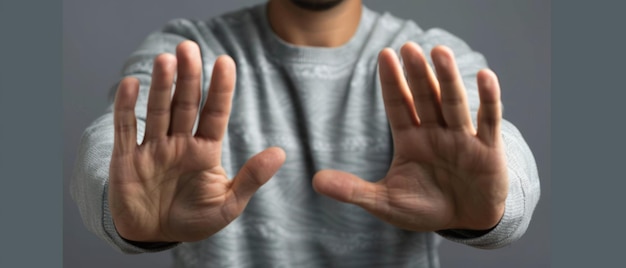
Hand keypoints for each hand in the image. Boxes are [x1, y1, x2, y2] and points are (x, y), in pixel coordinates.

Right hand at [109, 41, 285, 242]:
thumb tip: (281, 153)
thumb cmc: (194, 220)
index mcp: (205, 150)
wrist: (155, 236)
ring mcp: (153, 147)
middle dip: (188, 77)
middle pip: (185, 104)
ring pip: (158, 110)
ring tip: (167, 60)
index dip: (220, 88)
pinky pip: (126, 128)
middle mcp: (180, 142)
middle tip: (189, 48)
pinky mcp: (126, 158)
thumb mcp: (228, 205)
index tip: (225, 61)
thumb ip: (252, 178)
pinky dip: (126, 106)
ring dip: (162, 85)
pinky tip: (132, 84)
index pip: (215, 113)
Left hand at [313, 42, 507, 231]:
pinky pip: (489, 121)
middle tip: (408, 47)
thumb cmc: (426, 208)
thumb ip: (354, 191)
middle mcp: (436, 133)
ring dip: (447, 78)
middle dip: (417, 74)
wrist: (466, 222)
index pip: (399, 106)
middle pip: (425, 98)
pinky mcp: (488, 150)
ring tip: (439, 52)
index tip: (384, 55)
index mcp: (411, 140)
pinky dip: (488, 100)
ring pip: (453, 103)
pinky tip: (484, 76)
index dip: (392, 82)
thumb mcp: (386, 203)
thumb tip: (314, 181)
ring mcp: (462, 139)